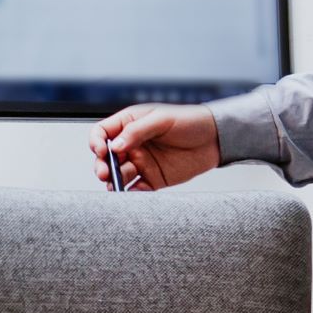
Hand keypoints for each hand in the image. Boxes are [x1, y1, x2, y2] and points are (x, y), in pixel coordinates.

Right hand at [91, 104, 220, 191]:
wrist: (216, 138)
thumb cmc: (190, 121)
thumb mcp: (162, 119)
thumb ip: (137, 131)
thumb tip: (114, 145)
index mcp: (129, 124)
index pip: (102, 133)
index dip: (97, 142)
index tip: (102, 150)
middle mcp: (132, 144)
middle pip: (106, 158)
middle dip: (102, 166)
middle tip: (105, 173)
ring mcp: (141, 162)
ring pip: (119, 175)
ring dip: (114, 181)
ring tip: (117, 185)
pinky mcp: (153, 179)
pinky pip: (136, 188)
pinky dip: (132, 192)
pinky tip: (134, 192)